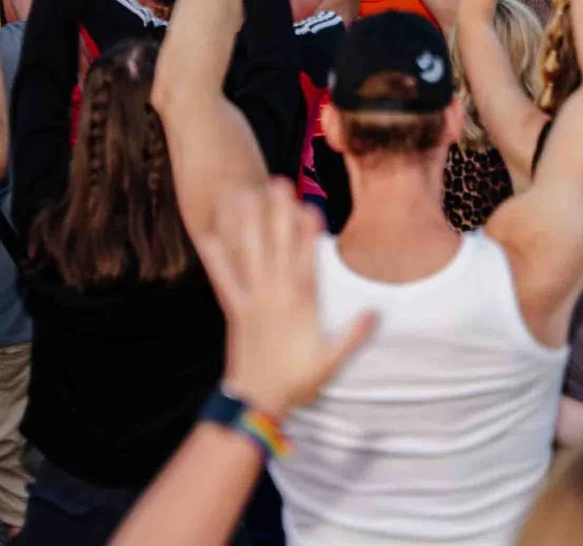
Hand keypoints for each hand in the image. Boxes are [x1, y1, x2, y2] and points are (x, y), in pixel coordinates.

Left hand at [202, 178, 379, 419]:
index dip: (309, 231)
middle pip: (278, 246)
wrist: (256, 400)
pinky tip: (206, 236)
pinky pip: (224, 279)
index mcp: (300, 303)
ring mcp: (252, 299)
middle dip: (279, 213)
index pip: (307, 259)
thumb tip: (376, 312)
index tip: (311, 204)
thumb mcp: (330, 361)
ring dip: (248, 224)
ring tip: (244, 195)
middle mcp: (275, 294)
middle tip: (279, 183)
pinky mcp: (235, 309)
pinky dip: (216, 258)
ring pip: (250, 255)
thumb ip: (353, 336)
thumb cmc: (296, 380)